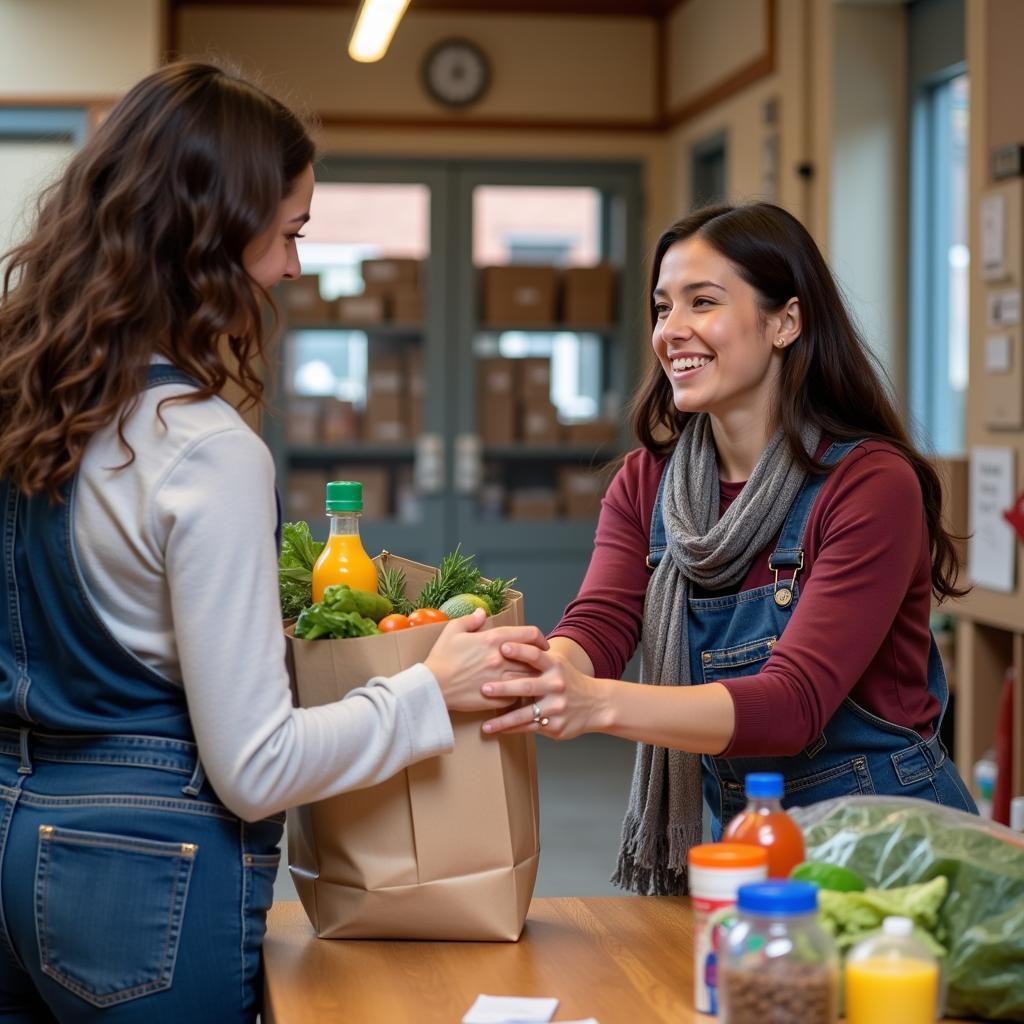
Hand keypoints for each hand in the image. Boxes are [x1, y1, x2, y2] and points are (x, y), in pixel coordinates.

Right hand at [424, 609, 548, 712]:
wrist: (431, 686)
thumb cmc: (441, 657)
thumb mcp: (453, 631)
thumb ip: (471, 620)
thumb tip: (482, 612)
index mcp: (493, 639)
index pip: (529, 634)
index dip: (539, 637)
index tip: (542, 643)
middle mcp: (501, 659)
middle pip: (534, 657)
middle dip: (538, 659)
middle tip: (539, 661)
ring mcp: (500, 680)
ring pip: (528, 678)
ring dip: (532, 677)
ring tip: (532, 677)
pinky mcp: (496, 699)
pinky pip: (518, 696)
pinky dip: (519, 694)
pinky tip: (516, 692)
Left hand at [480, 643, 608, 739]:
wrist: (596, 704)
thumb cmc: (568, 680)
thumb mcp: (557, 663)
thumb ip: (535, 657)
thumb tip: (504, 642)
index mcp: (555, 666)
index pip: (535, 655)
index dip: (519, 650)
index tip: (502, 646)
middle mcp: (556, 685)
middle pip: (527, 686)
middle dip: (504, 688)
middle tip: (484, 688)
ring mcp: (556, 707)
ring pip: (525, 714)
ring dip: (504, 720)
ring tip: (486, 725)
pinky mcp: (555, 726)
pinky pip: (529, 728)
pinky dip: (512, 730)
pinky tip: (498, 730)